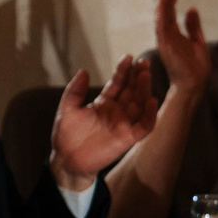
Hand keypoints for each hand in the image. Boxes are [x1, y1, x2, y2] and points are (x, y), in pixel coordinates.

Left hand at [48, 56, 158, 190]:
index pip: (117, 84)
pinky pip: (143, 126)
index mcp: (103, 103)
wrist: (66, 159)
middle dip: (138, 77)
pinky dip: (149, 115)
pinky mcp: (127, 138)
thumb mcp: (67, 109)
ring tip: (145, 76)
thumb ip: (74, 91)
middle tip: (144, 62)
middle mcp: (116, 112)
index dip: (123, 71)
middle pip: (131, 91)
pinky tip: (151, 101)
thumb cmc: (66, 135)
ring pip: (139, 105)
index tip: (128, 57)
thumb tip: (83, 70)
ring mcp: (123, 124)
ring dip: (144, 90)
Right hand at [154, 0, 211, 92]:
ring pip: (162, 17)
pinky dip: (162, 15)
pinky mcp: (166, 46)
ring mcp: (165, 40)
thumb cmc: (195, 67)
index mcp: (174, 33)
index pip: (171, 12)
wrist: (194, 84)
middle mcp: (167, 35)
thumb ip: (193, 26)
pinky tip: (164, 4)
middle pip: (165, 11)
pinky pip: (162, 28)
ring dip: (163, 2)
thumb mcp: (197, 41)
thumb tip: (191, 7)